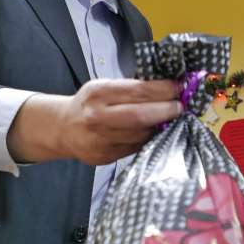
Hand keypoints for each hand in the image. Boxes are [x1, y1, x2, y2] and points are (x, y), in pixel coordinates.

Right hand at [10, 79, 181, 165]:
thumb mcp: (104, 86)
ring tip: (168, 118)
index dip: (163, 90)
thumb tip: (166, 88)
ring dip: (159, 126)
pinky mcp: (105, 157)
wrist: (64, 128)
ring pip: (140, 134)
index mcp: (98, 94)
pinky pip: (135, 147)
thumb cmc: (89, 104)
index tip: (179, 87)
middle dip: (166, 110)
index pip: (138, 91)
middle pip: (140, 115)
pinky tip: (152, 132)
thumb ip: (130, 88)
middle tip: (179, 106)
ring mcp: (100, 140)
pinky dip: (147, 139)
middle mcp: (97, 117)